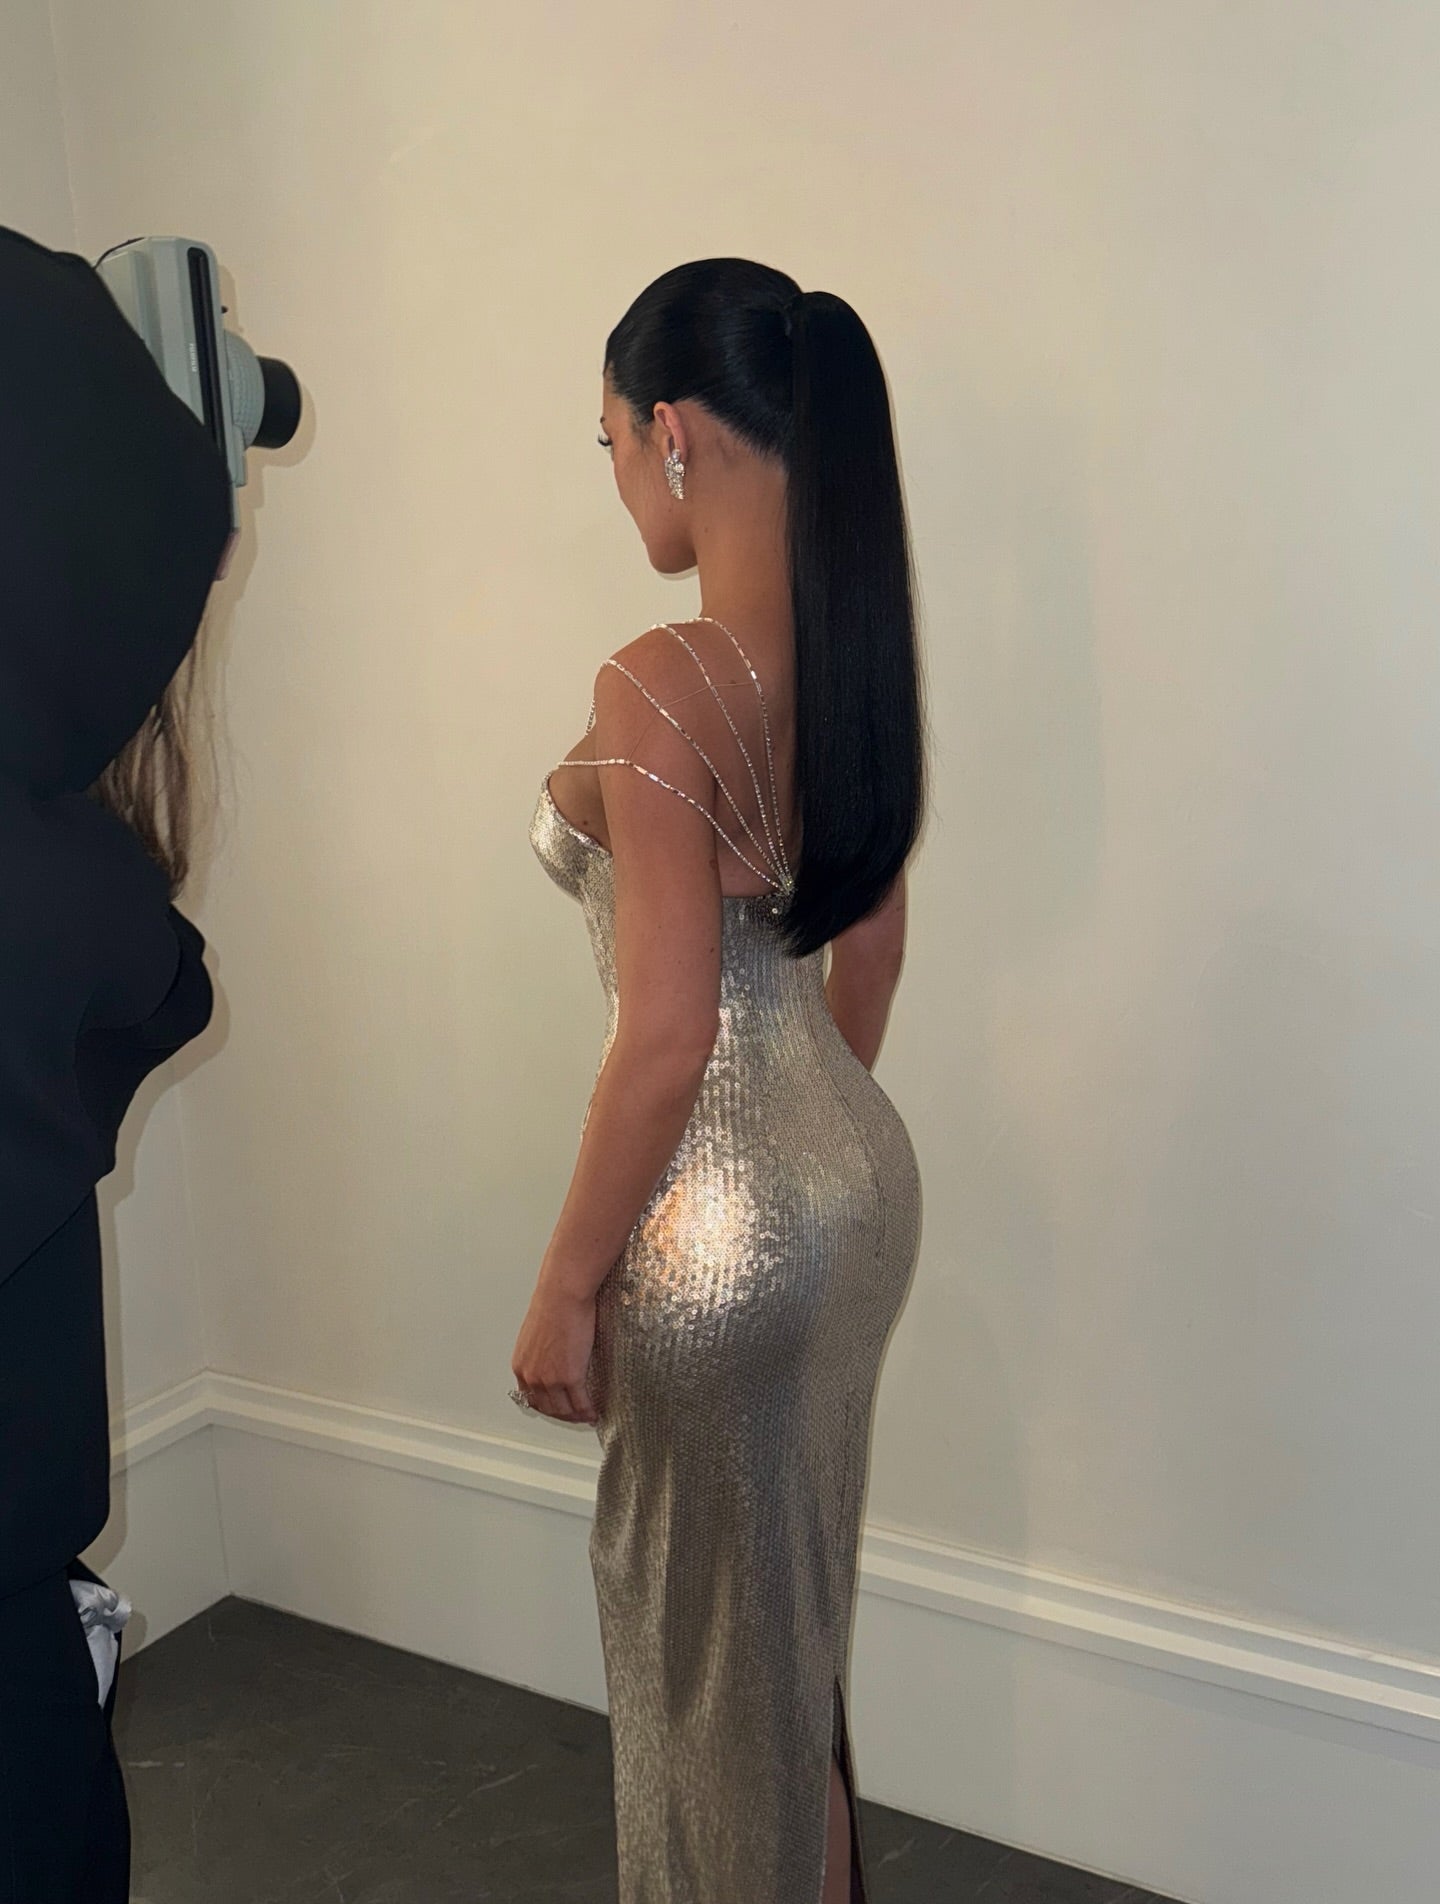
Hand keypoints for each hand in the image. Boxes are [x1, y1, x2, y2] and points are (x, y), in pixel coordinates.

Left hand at [511, 1284, 598, 1425]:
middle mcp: (532, 1377)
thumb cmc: (552, 1305)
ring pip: (564, 1410)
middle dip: (562, 1415)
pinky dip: (588, 1411)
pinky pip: (580, 1403)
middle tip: (574, 1416)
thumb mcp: (535, 1335)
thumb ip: (539, 1354)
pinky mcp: (570, 1377)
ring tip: (586, 1416)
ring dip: (576, 1417)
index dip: (547, 1407)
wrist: (563, 1296)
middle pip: (547, 1408)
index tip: (557, 1408)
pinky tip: (594, 1412)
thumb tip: (550, 1360)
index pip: (531, 1398)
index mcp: (521, 1366)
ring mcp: (551, 1379)